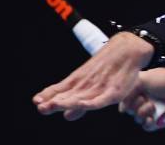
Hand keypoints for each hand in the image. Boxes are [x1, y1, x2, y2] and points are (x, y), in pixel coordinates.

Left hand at [32, 32, 153, 120]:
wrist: (127, 50)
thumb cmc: (109, 66)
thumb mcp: (93, 84)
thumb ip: (79, 102)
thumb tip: (67, 116)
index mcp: (80, 80)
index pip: (62, 89)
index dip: (49, 95)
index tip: (36, 101)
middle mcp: (88, 84)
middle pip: (69, 95)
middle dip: (54, 101)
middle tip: (41, 107)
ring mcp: (100, 87)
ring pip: (81, 97)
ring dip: (67, 102)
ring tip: (53, 105)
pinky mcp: (114, 91)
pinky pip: (100, 99)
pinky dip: (90, 103)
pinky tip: (80, 105)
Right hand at [119, 67, 164, 131]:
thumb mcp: (143, 78)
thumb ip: (128, 91)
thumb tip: (121, 108)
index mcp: (142, 87)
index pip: (126, 98)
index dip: (126, 100)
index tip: (131, 97)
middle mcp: (147, 99)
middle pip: (131, 109)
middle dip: (135, 106)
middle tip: (144, 99)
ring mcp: (153, 110)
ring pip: (138, 118)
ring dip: (142, 113)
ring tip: (152, 107)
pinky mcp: (161, 121)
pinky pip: (147, 127)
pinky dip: (147, 124)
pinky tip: (152, 119)